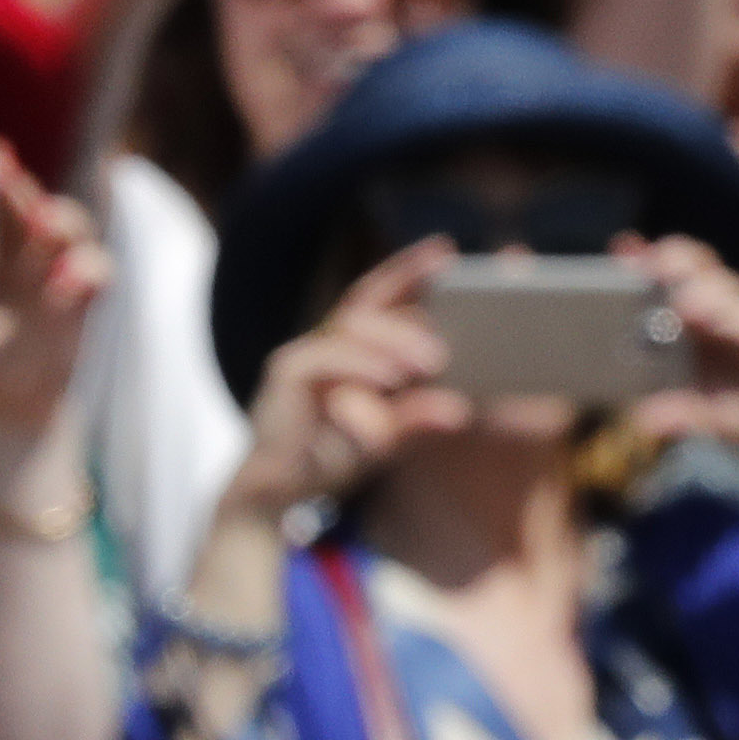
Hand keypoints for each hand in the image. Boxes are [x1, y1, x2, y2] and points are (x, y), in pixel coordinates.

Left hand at [0, 152, 111, 458]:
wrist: (16, 404)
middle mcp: (23, 252)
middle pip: (27, 204)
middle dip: (18, 188)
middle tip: (3, 173)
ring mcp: (58, 271)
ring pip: (69, 228)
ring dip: (60, 220)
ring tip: (46, 223)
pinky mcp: (86, 298)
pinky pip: (97, 273)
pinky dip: (87, 272)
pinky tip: (68, 284)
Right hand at [217, 240, 467, 521]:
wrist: (277, 491)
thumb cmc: (335, 453)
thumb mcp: (390, 434)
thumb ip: (420, 414)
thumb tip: (461, 410)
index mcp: (355, 344)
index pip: (384, 294)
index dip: (411, 268)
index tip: (447, 248)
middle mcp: (328, 340)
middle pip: (369, 300)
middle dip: (410, 290)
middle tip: (461, 301)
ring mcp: (303, 354)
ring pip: (350, 327)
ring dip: (395, 339)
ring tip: (434, 360)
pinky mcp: (284, 375)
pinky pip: (323, 359)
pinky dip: (360, 365)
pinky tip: (392, 377)